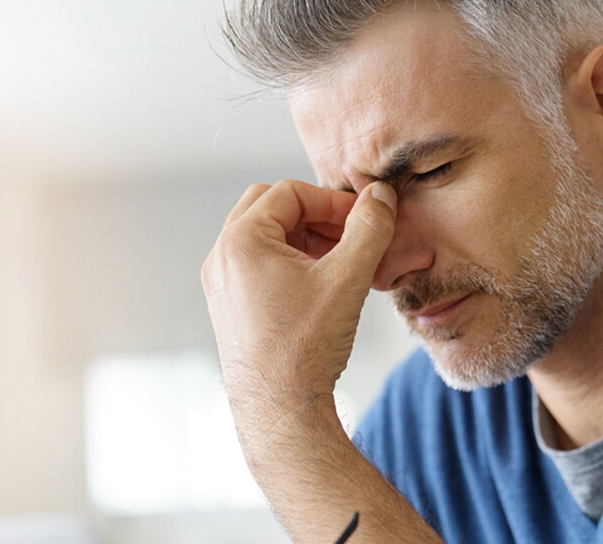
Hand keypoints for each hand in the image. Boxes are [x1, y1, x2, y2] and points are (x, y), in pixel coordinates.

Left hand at [201, 179, 397, 422]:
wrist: (280, 410)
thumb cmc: (305, 348)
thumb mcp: (347, 278)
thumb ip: (368, 229)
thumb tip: (381, 196)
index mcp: (240, 241)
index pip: (290, 193)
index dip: (332, 201)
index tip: (364, 220)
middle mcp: (222, 258)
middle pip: (270, 207)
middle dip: (314, 215)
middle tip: (349, 236)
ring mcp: (221, 284)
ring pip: (265, 237)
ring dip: (303, 239)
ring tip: (341, 263)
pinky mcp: (229, 306)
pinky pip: (258, 265)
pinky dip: (290, 263)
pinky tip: (321, 287)